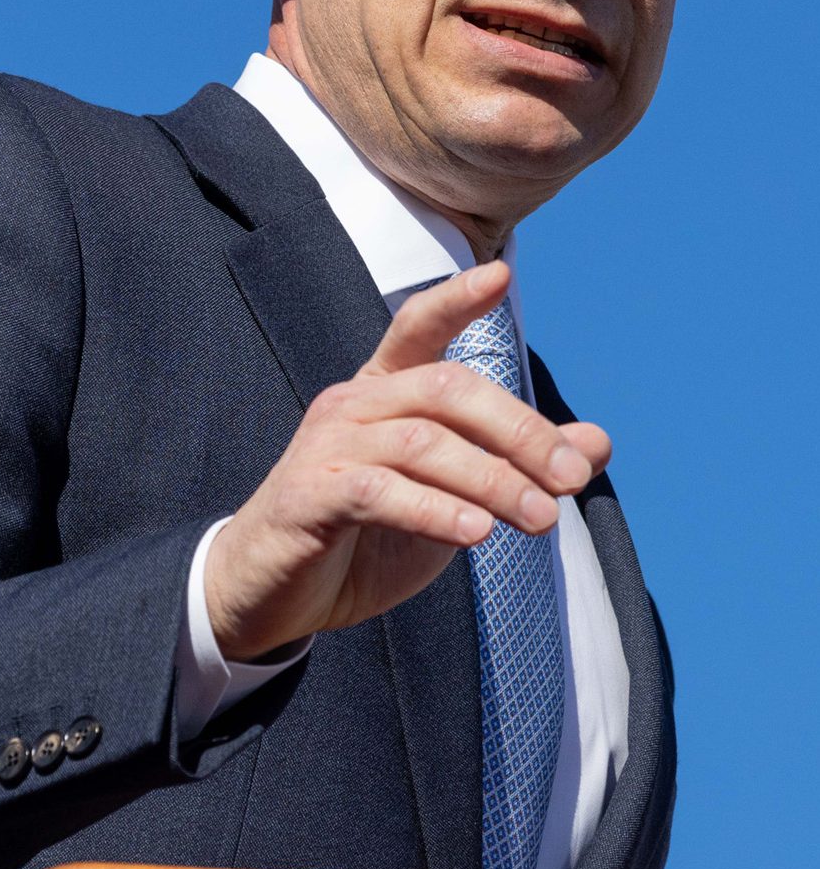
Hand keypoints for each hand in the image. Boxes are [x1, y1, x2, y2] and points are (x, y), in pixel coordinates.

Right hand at [204, 260, 610, 661]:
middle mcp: (352, 404)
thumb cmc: (360, 539)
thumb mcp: (451, 500)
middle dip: (520, 431)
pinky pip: (380, 492)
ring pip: (423, 442)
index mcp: (382, 392)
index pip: (417, 327)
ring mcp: (326, 446)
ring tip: (542, 520)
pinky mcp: (309, 495)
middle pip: (446, 389)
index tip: (500, 273)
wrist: (269, 595)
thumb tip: (597, 444)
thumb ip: (514, 466)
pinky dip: (435, 509)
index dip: (456, 299)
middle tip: (573, 477)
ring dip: (494, 481)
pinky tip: (476, 533)